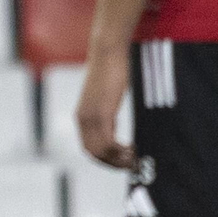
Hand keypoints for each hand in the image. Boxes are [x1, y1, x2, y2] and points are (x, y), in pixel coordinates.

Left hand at [77, 43, 135, 169]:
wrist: (108, 52)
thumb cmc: (110, 72)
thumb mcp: (105, 99)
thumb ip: (105, 115)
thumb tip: (111, 129)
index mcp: (82, 116)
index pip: (89, 148)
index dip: (105, 159)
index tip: (122, 161)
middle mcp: (82, 119)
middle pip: (94, 153)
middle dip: (113, 163)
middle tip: (132, 164)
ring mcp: (90, 117)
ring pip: (101, 152)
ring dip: (119, 160)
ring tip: (135, 158)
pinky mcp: (101, 113)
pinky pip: (108, 143)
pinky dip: (121, 151)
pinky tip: (134, 148)